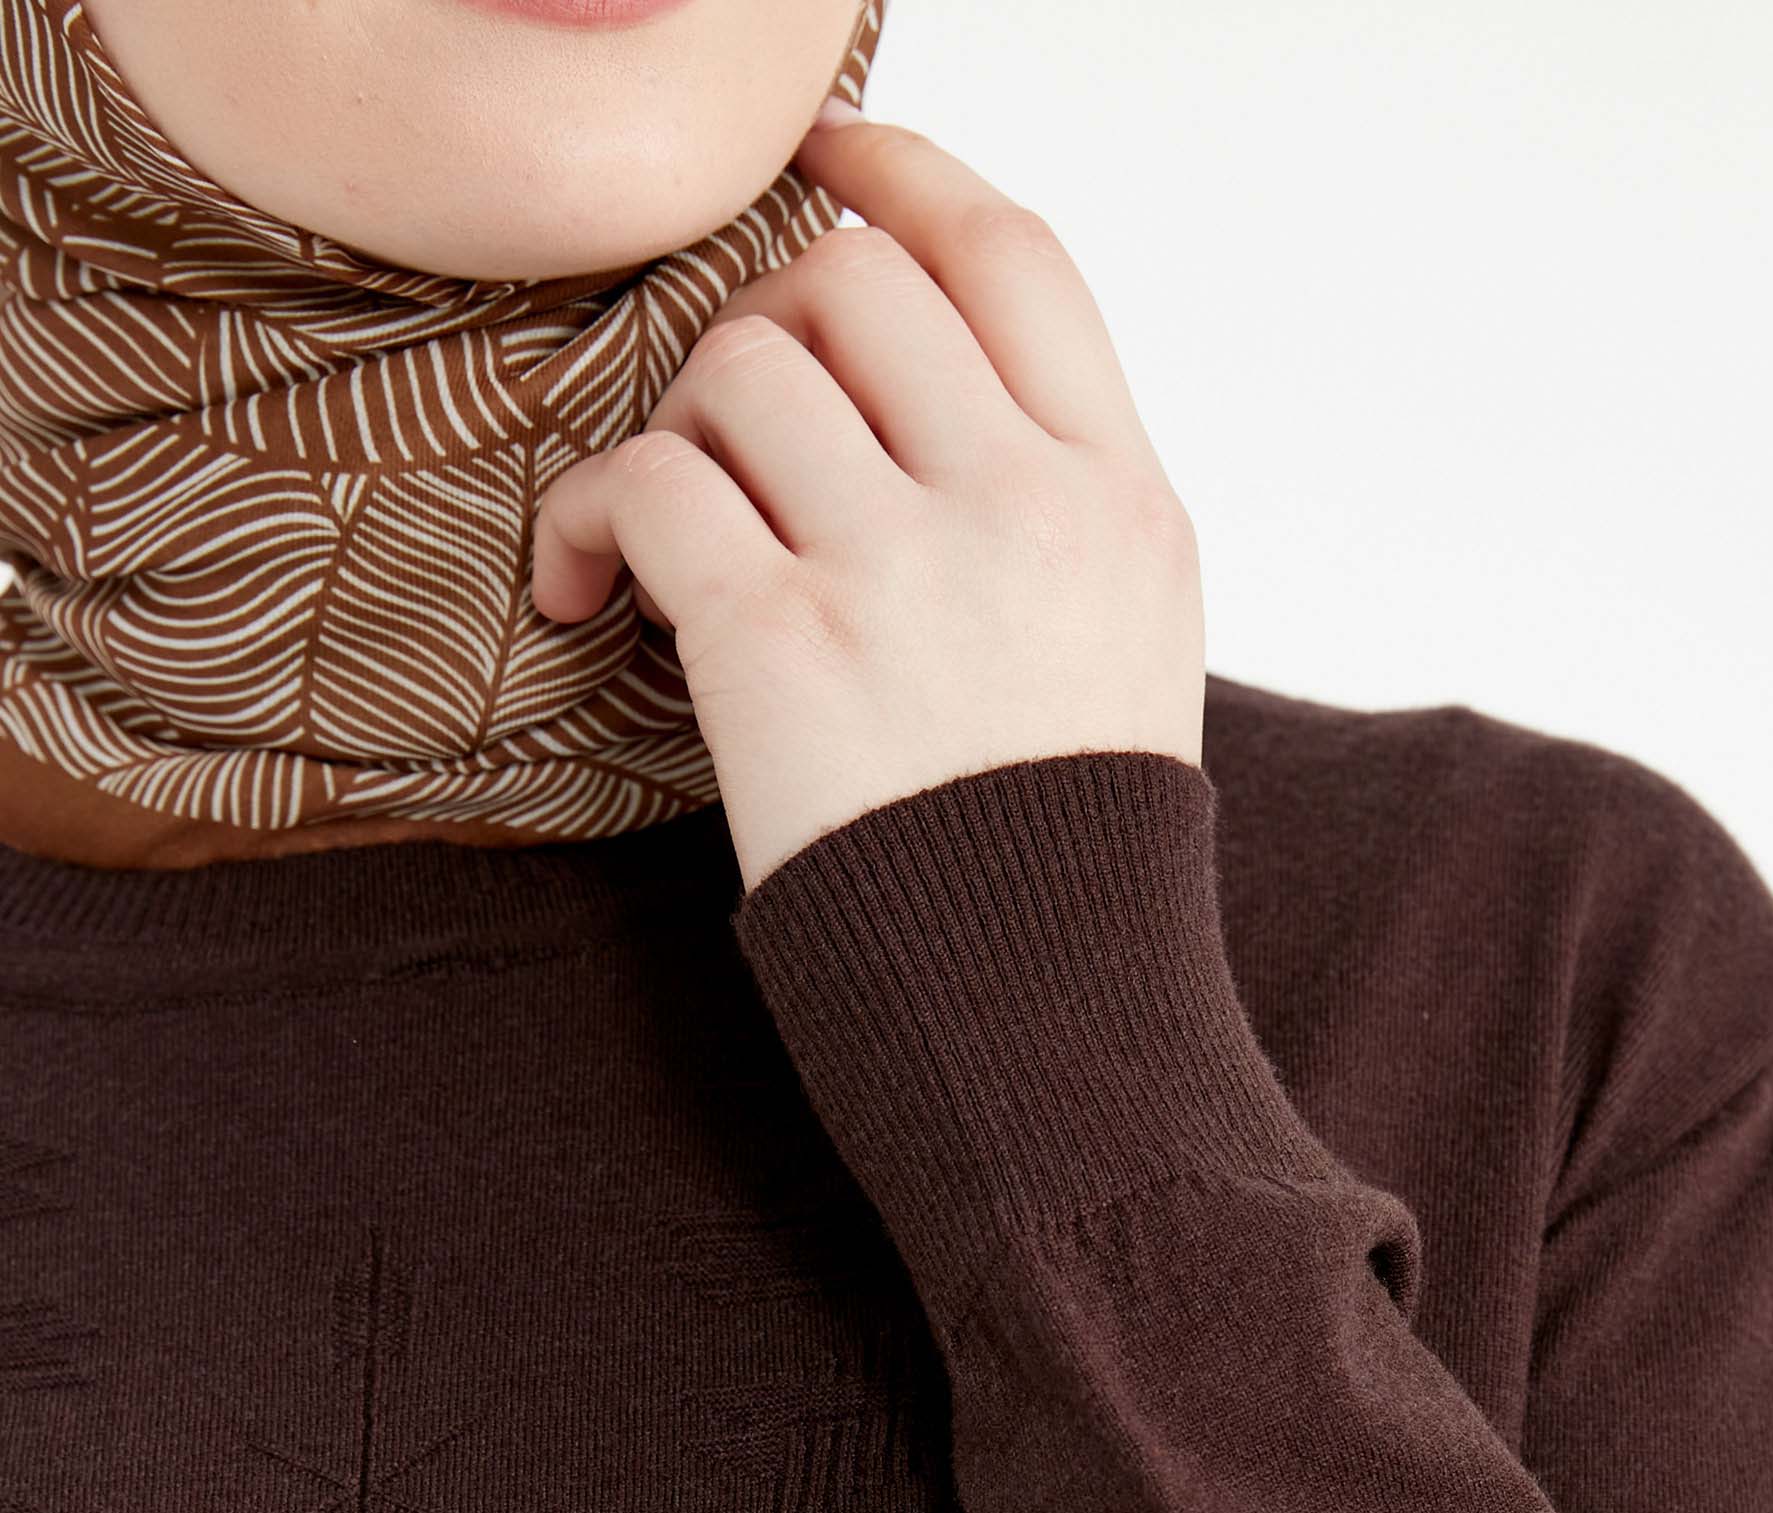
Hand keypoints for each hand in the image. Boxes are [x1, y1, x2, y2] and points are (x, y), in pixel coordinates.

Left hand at [529, 107, 1206, 896]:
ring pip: (740, 361)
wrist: (1045, 1035)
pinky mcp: (785, 645)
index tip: (822, 161)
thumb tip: (931, 379)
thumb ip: (1051, 506)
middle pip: (853, 279)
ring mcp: (907, 568)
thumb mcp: (1127, 654)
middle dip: (764, 328)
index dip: (899, 171)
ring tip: (670, 537)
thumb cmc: (1058, 869)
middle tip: (734, 439)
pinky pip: (649, 483)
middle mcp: (1025, 506)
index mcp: (1123, 499)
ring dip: (675, 428)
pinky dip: (589, 520)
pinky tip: (589, 593)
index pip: (1011, 255)